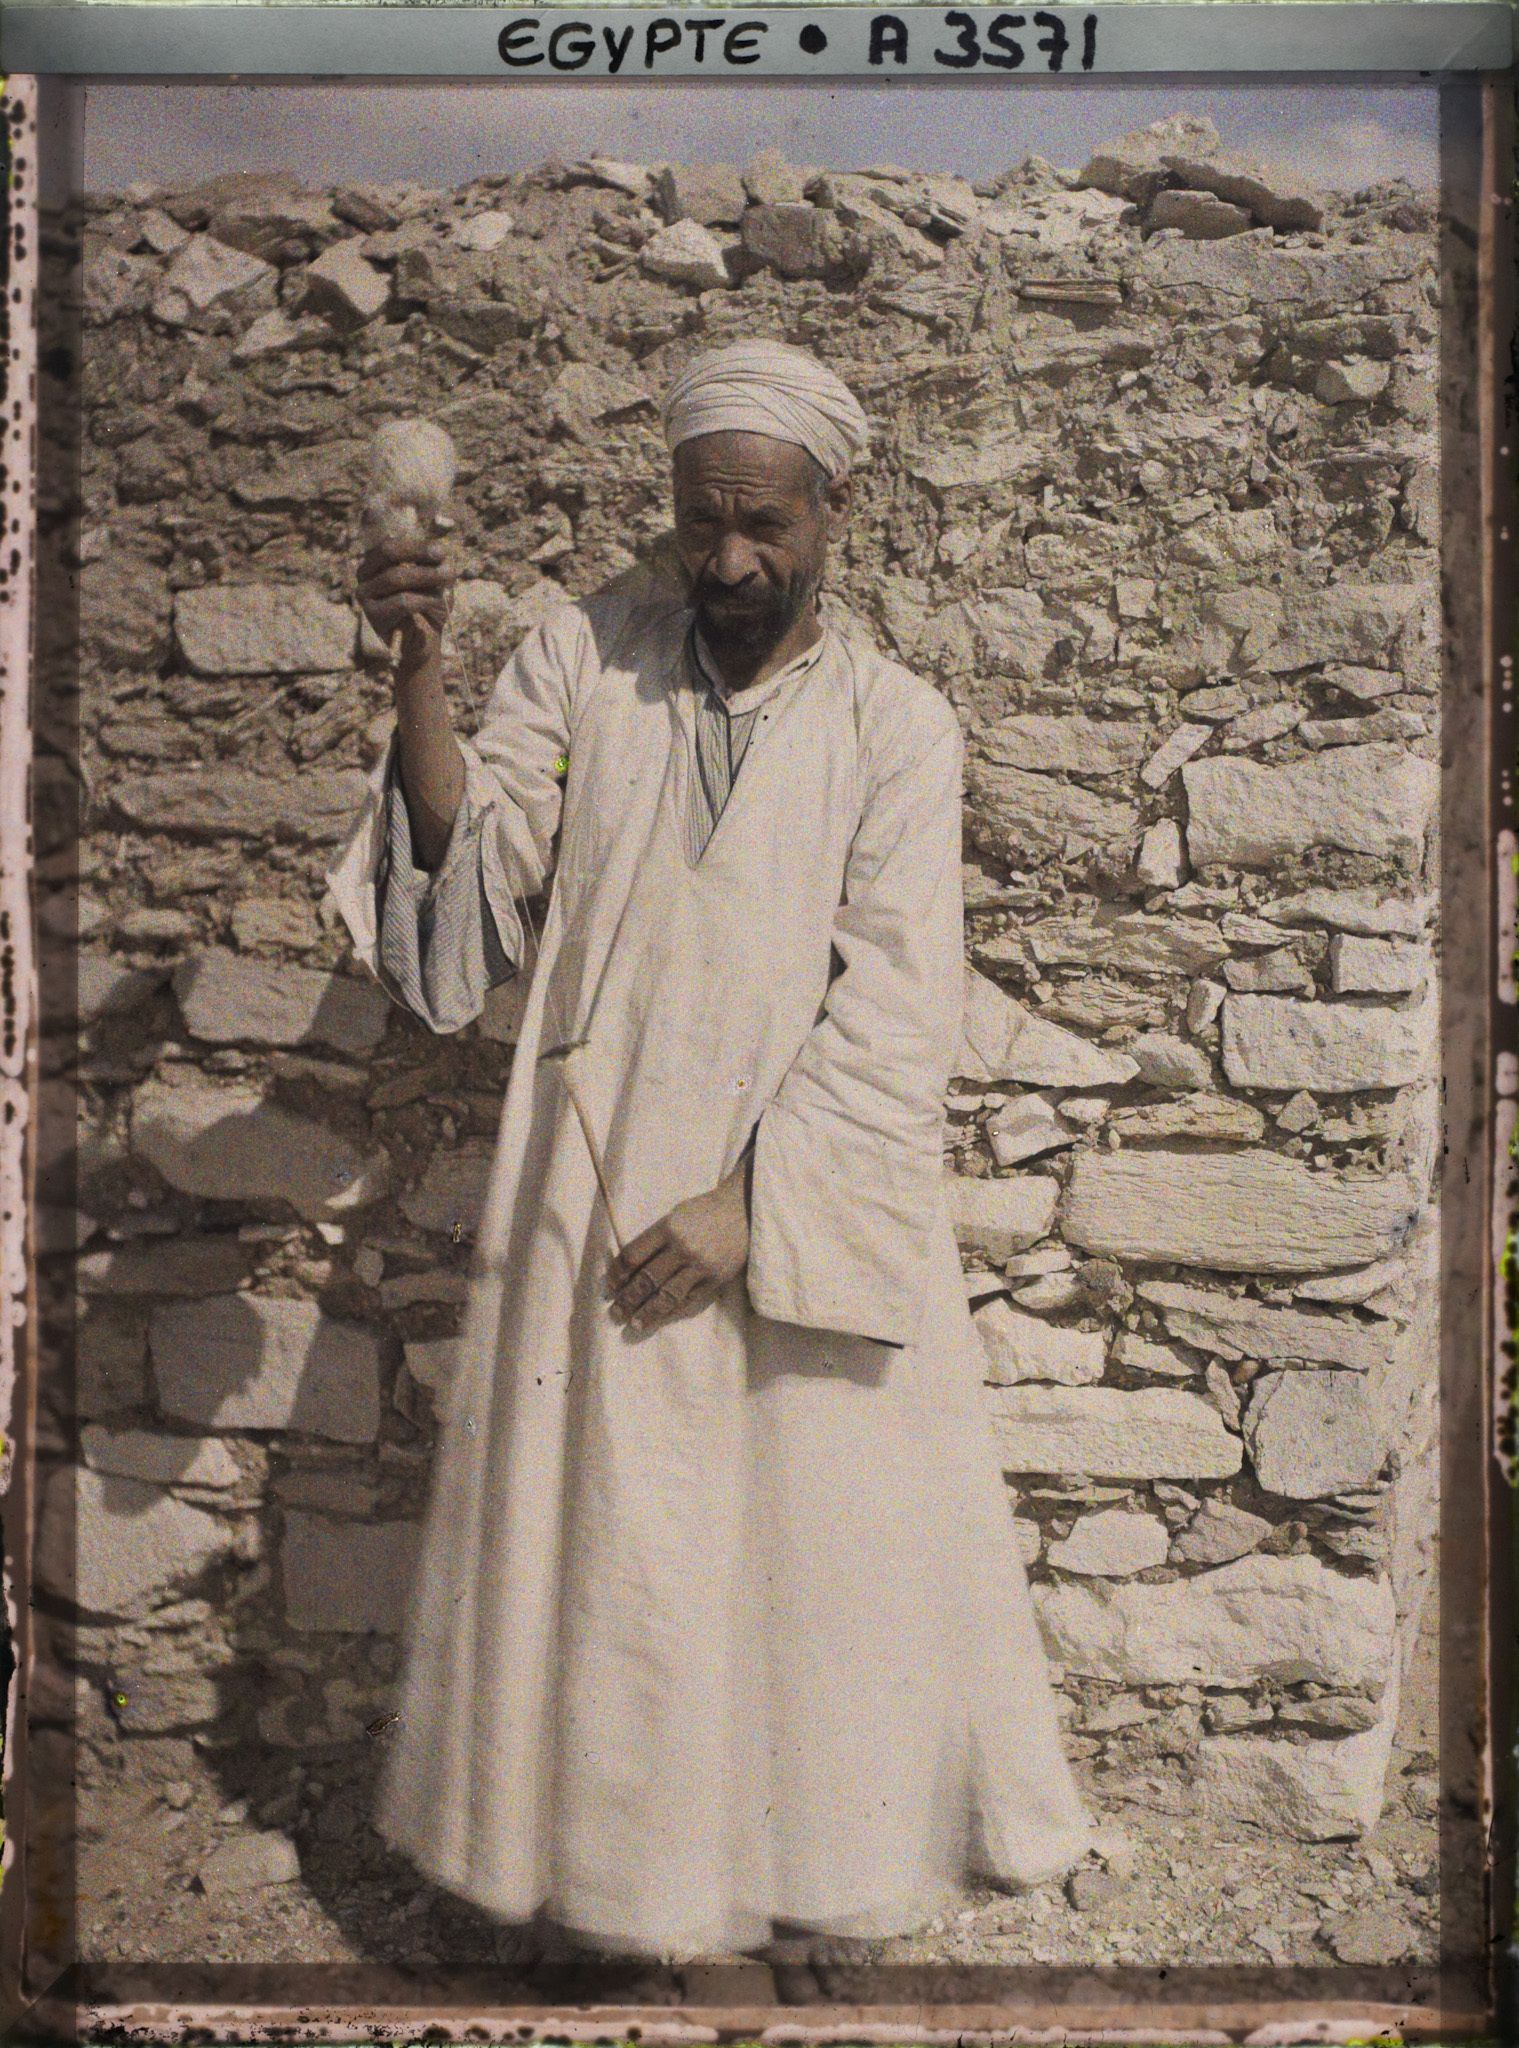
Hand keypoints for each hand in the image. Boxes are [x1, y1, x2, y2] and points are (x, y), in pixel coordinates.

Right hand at [357, 540, 453, 669]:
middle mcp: (365, 573)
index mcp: (377, 560)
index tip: (441, 552)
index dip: (416, 545)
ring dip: (426, 576)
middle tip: (442, 560)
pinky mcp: (372, 614)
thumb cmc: (428, 606)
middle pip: (387, 552)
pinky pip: (401, 601)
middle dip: (418, 554)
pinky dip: (424, 600)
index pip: (390, 544)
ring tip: (448, 580)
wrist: (423, 642)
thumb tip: (439, 553)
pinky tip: (436, 604)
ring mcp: (364, 593)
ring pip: (395, 576)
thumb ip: (434, 563)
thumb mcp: (434, 579)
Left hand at [604, 1157, 750, 1332]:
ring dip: (647, 1313)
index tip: (610, 1287)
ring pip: (667, 1296)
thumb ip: (655, 1238)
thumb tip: (630, 1266)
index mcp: (668, 1228)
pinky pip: (689, 1301)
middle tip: (615, 1313)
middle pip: (646, 1279)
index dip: (617, 1274)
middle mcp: (683, 1248)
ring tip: (633, 1324)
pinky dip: (671, 1312)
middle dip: (627, 1299)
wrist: (744, 1211)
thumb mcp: (674, 1216)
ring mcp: (700, 1266)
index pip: (633, 1256)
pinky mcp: (715, 1280)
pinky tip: (659, 1319)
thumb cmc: (704, 1212)